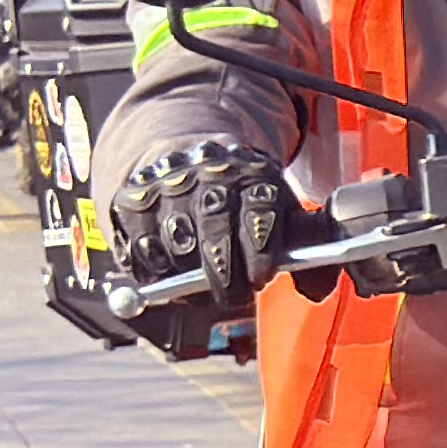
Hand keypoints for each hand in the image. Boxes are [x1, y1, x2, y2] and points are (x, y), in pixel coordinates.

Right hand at [105, 147, 294, 331]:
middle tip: (233, 293)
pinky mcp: (130, 201)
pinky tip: (173, 268)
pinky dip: (155, 271)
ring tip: (202, 279)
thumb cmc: (243, 198)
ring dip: (189, 275)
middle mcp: (207, 175)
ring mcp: (165, 186)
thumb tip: (317, 291)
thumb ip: (309, 250)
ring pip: (175, 246)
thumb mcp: (281, 211)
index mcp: (254, 175)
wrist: (190, 154)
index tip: (260, 277)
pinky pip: (140, 250)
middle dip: (225, 275)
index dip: (259, 252)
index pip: (259, 213)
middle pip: (213, 233)